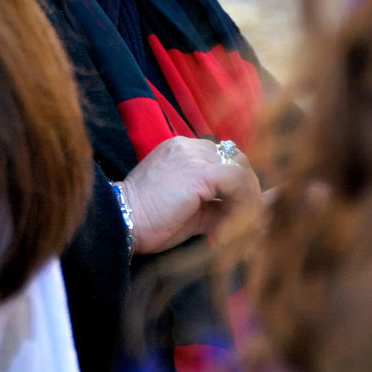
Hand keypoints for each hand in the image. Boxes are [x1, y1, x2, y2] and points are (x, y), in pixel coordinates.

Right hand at [117, 136, 260, 254]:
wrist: (122, 221)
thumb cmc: (149, 221)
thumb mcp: (189, 212)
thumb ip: (216, 208)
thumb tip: (247, 219)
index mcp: (182, 149)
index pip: (224, 157)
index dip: (237, 184)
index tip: (239, 212)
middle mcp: (189, 145)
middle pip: (237, 159)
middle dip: (247, 190)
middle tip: (249, 220)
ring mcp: (194, 155)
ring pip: (241, 169)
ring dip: (249, 198)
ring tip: (244, 226)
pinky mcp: (199, 172)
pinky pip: (237, 181)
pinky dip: (244, 203)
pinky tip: (236, 225)